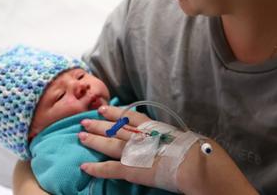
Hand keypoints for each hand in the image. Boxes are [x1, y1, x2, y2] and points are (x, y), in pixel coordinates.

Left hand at [80, 105, 258, 194]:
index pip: (132, 117)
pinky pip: (109, 168)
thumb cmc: (196, 151)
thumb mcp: (185, 138)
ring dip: (93, 140)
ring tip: (80, 135)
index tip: (105, 108)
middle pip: (116, 128)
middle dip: (100, 124)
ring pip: (108, 143)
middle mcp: (142, 136)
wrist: (194, 163)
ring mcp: (135, 152)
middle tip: (85, 120)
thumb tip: (178, 141)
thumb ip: (174, 138)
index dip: (117, 113)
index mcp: (155, 128)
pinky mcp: (131, 169)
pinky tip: (84, 166)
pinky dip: (95, 168)